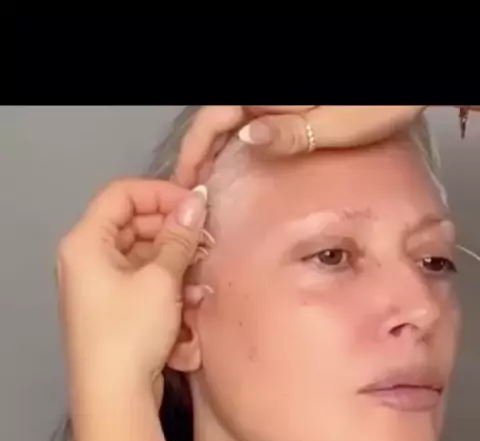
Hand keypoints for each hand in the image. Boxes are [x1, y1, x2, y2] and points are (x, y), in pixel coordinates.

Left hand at [56, 179, 207, 394]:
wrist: (114, 396)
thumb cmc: (129, 334)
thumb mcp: (160, 280)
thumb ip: (179, 238)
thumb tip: (195, 202)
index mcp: (86, 243)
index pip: (122, 195)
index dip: (161, 194)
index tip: (196, 206)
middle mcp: (87, 262)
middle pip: (136, 228)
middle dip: (174, 237)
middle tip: (206, 244)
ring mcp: (101, 290)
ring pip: (145, 262)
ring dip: (177, 270)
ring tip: (200, 287)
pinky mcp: (116, 315)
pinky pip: (145, 289)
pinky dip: (169, 294)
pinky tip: (190, 310)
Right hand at [174, 106, 427, 186]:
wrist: (402, 90)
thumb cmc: (379, 102)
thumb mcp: (335, 126)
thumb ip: (289, 133)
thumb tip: (247, 138)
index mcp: (269, 92)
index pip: (212, 117)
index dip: (194, 152)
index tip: (186, 182)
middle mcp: (269, 94)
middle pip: (219, 122)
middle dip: (202, 157)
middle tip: (196, 194)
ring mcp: (280, 100)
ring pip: (234, 124)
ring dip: (220, 153)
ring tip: (214, 188)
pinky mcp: (292, 108)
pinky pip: (254, 125)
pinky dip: (240, 147)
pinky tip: (241, 170)